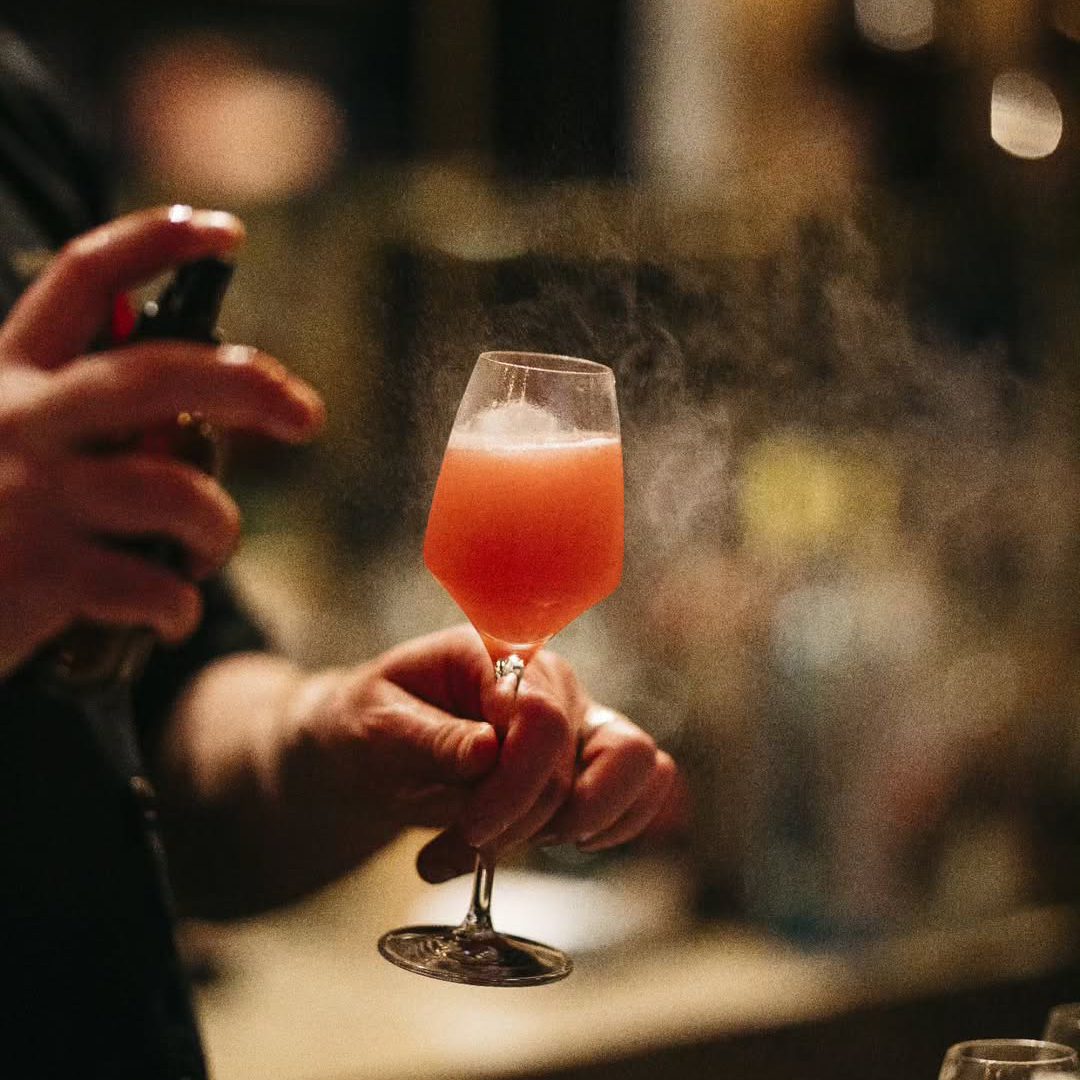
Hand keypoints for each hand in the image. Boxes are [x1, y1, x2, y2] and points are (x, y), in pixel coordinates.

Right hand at [0, 206, 323, 676]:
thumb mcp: (0, 441)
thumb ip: (76, 418)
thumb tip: (189, 421)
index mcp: (8, 380)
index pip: (82, 279)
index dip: (158, 243)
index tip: (229, 230)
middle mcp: (17, 422)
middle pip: (158, 376)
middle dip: (249, 387)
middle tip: (307, 416)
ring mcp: (27, 495)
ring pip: (174, 490)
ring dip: (216, 528)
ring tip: (206, 552)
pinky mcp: (37, 572)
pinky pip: (150, 583)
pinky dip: (179, 606)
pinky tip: (169, 617)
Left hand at [280, 625, 680, 886]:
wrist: (374, 749)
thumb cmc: (369, 724)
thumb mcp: (374, 727)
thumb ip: (428, 737)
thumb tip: (487, 752)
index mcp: (496, 654)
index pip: (539, 718)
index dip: (513, 786)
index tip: (470, 832)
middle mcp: (549, 680)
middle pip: (579, 759)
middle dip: (521, 821)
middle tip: (457, 846)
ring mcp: (577, 718)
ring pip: (637, 765)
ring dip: (573, 828)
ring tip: (499, 845)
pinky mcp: (590, 759)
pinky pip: (645, 786)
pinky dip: (612, 828)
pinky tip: (547, 842)